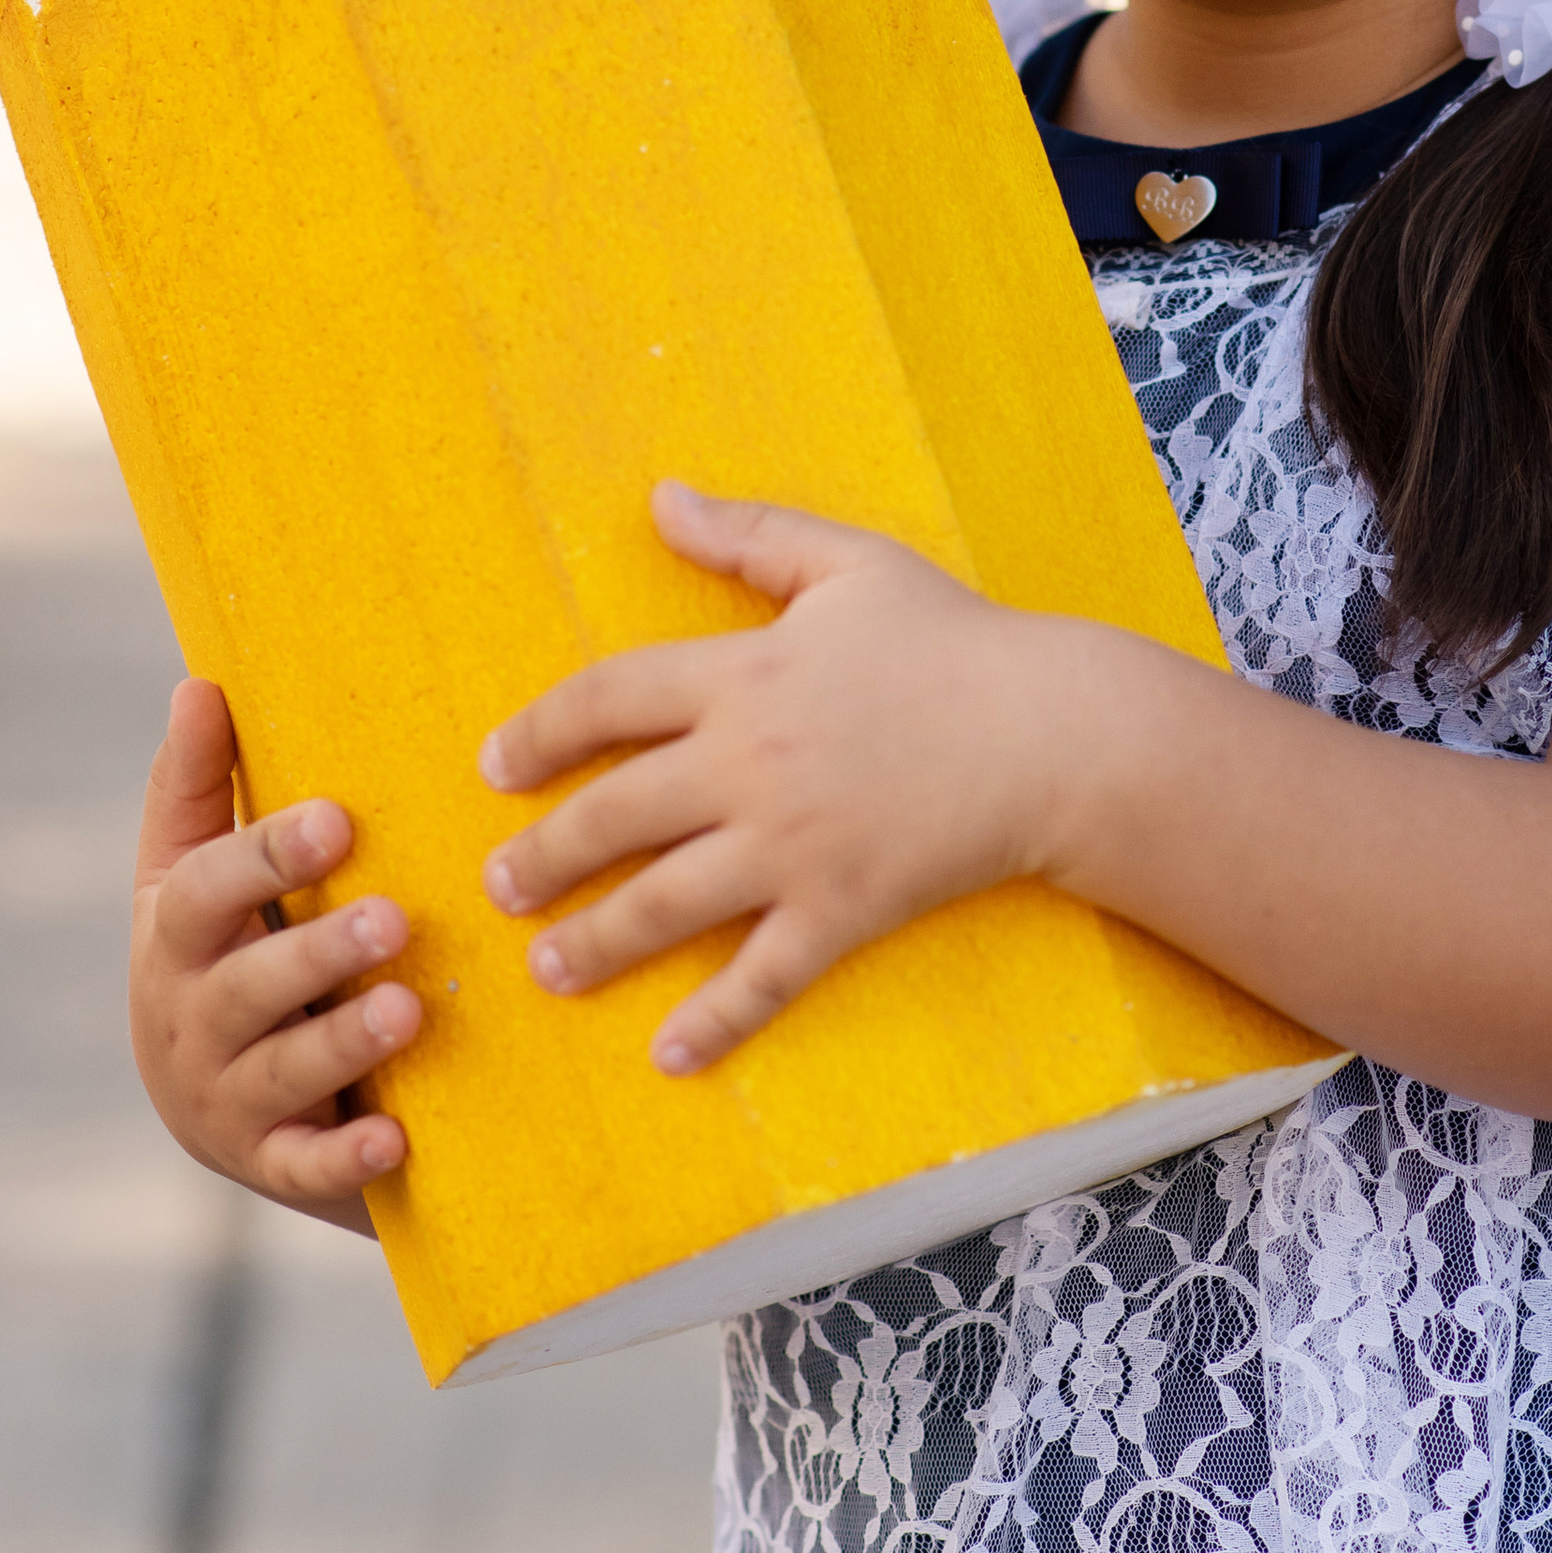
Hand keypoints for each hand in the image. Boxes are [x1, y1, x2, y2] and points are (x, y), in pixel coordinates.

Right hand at [129, 676, 420, 1228]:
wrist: (233, 1107)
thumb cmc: (234, 954)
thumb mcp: (202, 876)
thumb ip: (199, 788)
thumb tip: (198, 683)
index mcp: (174, 936)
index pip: (204, 889)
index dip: (266, 854)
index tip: (338, 819)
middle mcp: (186, 1018)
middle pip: (243, 986)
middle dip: (315, 953)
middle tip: (393, 920)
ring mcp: (223, 1099)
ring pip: (280, 1072)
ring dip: (342, 1043)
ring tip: (408, 1010)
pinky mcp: (270, 1165)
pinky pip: (304, 1167)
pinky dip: (345, 1157)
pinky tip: (395, 1137)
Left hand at [479, 483, 1109, 1075]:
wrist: (1055, 730)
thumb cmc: (954, 638)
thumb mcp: (849, 563)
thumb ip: (749, 534)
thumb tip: (659, 497)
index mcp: (743, 673)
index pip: (606, 700)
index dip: (539, 733)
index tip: (496, 766)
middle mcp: (750, 766)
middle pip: (613, 816)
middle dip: (544, 856)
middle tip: (499, 886)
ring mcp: (794, 847)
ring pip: (664, 905)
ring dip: (593, 942)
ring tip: (547, 967)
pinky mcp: (842, 910)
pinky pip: (763, 978)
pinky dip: (713, 1022)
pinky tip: (668, 1055)